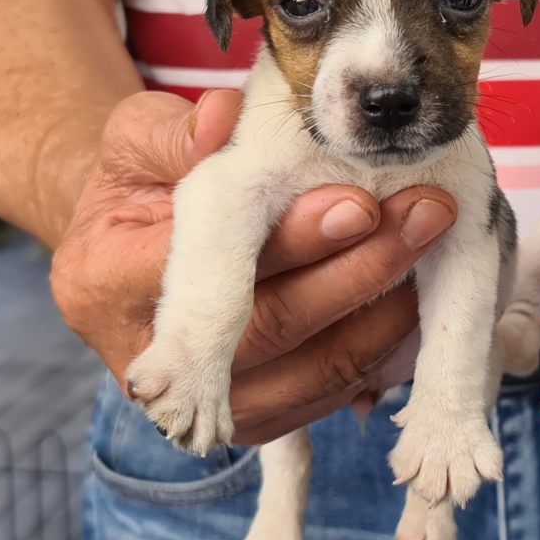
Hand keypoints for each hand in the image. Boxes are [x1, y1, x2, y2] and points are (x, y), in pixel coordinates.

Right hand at [50, 90, 455, 442]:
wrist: (132, 246)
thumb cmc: (142, 179)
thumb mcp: (139, 137)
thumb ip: (177, 131)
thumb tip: (221, 120)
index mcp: (105, 283)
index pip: (205, 271)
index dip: (289, 243)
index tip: (358, 203)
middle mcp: (144, 363)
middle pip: (270, 331)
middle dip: (357, 272)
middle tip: (424, 215)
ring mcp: (200, 401)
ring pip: (313, 374)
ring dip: (386, 313)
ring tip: (434, 244)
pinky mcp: (254, 419)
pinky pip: (332, 396)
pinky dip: (384, 351)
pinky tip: (422, 298)